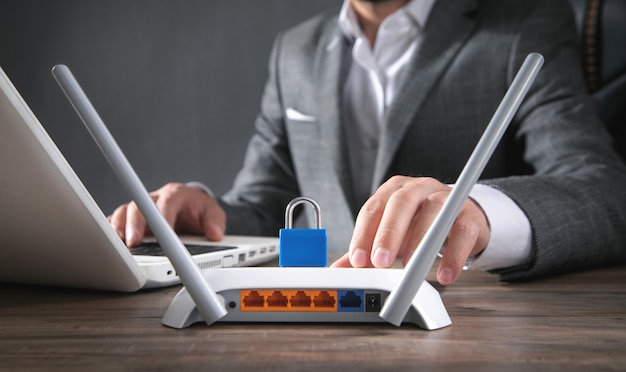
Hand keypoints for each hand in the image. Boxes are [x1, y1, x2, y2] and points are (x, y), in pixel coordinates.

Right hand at [108, 182, 225, 246]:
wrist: (192, 209)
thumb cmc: (199, 211)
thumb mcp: (213, 213)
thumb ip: (215, 221)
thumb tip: (215, 233)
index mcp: (175, 194)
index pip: (167, 202)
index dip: (163, 217)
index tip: (162, 233)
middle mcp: (156, 198)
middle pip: (140, 206)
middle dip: (136, 224)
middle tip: (134, 242)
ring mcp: (143, 208)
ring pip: (125, 211)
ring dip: (120, 227)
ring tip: (118, 243)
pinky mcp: (133, 219)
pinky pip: (118, 220)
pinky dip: (113, 230)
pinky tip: (110, 241)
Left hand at [331, 176, 489, 285]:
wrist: (462, 218)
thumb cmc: (420, 225)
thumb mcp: (392, 236)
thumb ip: (368, 251)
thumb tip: (339, 270)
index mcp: (393, 190)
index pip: (374, 208)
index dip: (364, 233)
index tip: (358, 259)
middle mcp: (418, 188)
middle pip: (401, 203)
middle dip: (388, 233)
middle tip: (380, 261)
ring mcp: (446, 198)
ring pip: (434, 210)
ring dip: (420, 239)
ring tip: (411, 266)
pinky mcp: (469, 216)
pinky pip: (462, 232)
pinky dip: (453, 255)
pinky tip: (445, 274)